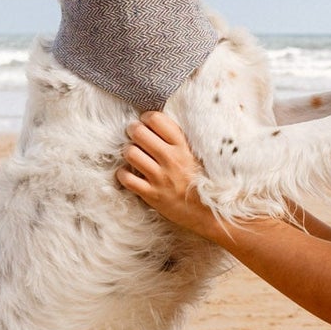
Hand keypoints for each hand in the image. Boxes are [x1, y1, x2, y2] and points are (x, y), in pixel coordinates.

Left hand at [115, 112, 214, 236]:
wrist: (207, 211)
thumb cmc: (199, 180)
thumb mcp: (195, 154)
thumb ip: (178, 139)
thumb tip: (156, 122)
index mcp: (183, 146)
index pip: (157, 119)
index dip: (147, 118)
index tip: (147, 123)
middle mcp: (170, 159)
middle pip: (138, 133)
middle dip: (133, 131)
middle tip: (136, 136)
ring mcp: (160, 177)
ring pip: (130, 153)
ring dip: (128, 152)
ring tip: (134, 155)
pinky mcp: (151, 194)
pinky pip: (126, 178)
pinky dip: (123, 174)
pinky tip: (130, 173)